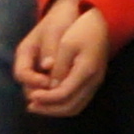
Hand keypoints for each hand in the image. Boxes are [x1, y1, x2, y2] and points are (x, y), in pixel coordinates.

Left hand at [16, 0, 111, 115]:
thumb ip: (59, 68)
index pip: (64, 94)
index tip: (31, 96)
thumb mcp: (66, 44)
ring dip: (55, 110)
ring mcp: (95, 83)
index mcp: (86, 71)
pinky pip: (78, 102)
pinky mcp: (93, 82)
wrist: (102, 23)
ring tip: (38, 105)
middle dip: (49, 109)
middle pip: (70, 106)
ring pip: (75, 107)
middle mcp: (93, 81)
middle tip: (31, 106)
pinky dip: (63, 105)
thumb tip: (50, 88)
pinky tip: (50, 99)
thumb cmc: (82, 30)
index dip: (46, 98)